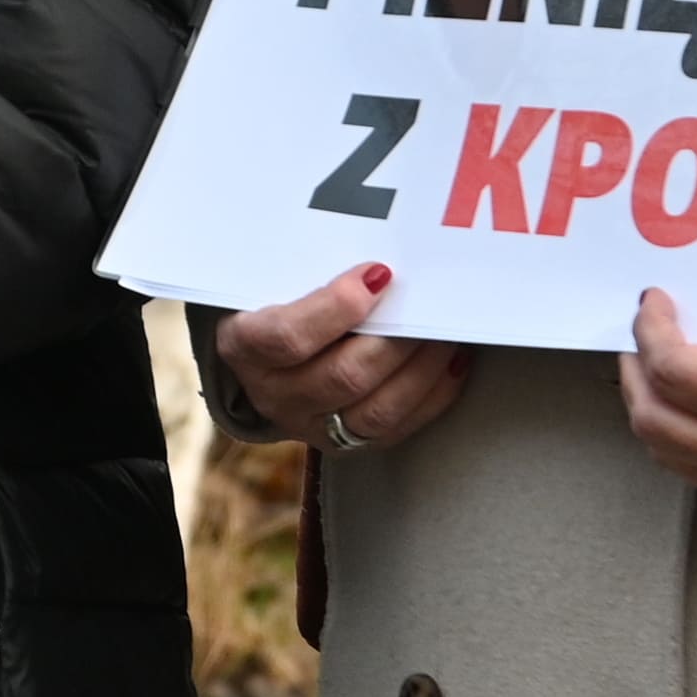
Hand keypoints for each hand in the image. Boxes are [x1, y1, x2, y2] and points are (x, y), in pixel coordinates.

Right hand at [212, 263, 472, 455]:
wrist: (260, 357)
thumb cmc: (274, 299)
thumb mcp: (271, 278)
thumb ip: (309, 264)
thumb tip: (374, 251)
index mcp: (244, 347)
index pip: (286, 336)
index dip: (336, 308)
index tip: (379, 272)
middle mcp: (274, 395)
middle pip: (342, 377)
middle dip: (396, 340)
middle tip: (429, 304)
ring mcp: (311, 426)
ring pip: (375, 411)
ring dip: (421, 369)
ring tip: (447, 333)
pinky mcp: (345, 445)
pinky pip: (396, 431)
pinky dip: (432, 395)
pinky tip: (453, 360)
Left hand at [617, 289, 696, 502]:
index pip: (677, 372)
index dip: (652, 330)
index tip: (653, 299)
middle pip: (655, 418)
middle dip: (636, 368)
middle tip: (641, 332)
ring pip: (662, 449)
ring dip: (645, 401)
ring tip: (650, 362)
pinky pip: (686, 467)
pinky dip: (668, 431)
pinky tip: (676, 399)